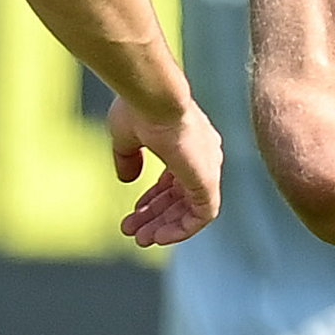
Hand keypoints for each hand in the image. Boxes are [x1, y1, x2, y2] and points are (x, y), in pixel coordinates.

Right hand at [111, 97, 220, 245]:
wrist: (153, 97)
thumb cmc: (139, 107)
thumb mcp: (126, 136)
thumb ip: (128, 159)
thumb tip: (126, 180)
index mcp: (187, 142)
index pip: (174, 178)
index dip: (154, 198)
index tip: (135, 210)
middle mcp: (202, 155)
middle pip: (180, 195)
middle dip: (155, 216)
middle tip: (133, 231)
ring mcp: (207, 168)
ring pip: (189, 209)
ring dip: (165, 226)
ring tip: (139, 238)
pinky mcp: (208, 181)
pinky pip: (202, 216)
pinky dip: (182, 229)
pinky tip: (159, 236)